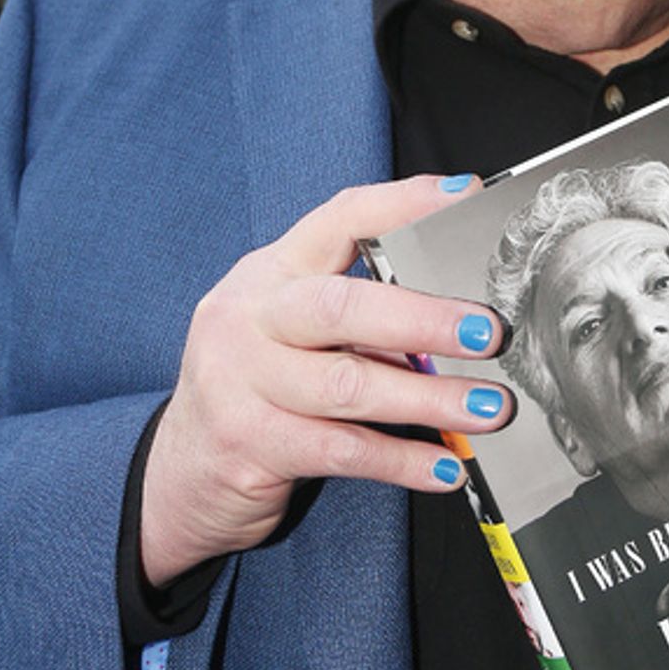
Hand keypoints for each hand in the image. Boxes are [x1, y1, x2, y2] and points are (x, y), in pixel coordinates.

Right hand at [141, 174, 512, 586]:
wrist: (178, 472)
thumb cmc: (257, 387)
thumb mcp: (294, 332)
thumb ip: (363, 316)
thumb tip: (463, 322)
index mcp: (271, 274)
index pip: (338, 219)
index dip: (403, 204)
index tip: (465, 197)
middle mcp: (248, 318)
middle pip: (339, 307)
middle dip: (423, 318)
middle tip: (488, 331)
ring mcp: (240, 383)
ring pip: (347, 386)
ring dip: (430, 398)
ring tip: (490, 408)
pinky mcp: (248, 445)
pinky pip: (341, 451)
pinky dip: (401, 460)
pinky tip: (445, 467)